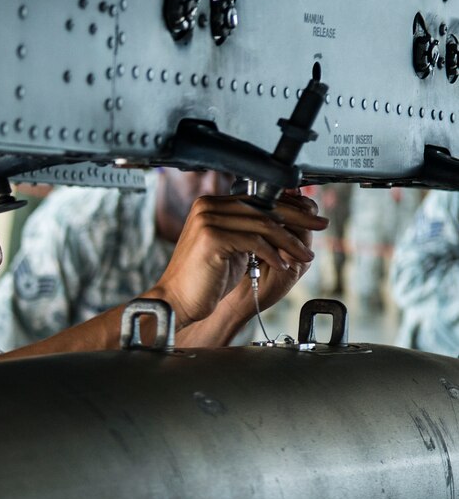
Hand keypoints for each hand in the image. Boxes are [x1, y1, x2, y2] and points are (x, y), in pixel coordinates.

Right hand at [152, 192, 327, 324]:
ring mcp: (208, 220)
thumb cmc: (204, 279)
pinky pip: (253, 241)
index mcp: (210, 204)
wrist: (178, 300)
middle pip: (263, 207)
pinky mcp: (212, 237)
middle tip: (320, 225)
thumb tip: (285, 221)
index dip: (289, 207)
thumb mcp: (234, 248)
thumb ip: (251, 232)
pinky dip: (272, 254)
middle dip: (297, 218)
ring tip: (304, 255)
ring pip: (262, 225)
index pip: (258, 199)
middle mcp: (207, 206)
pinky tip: (282, 266)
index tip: (311, 216)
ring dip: (289, 242)